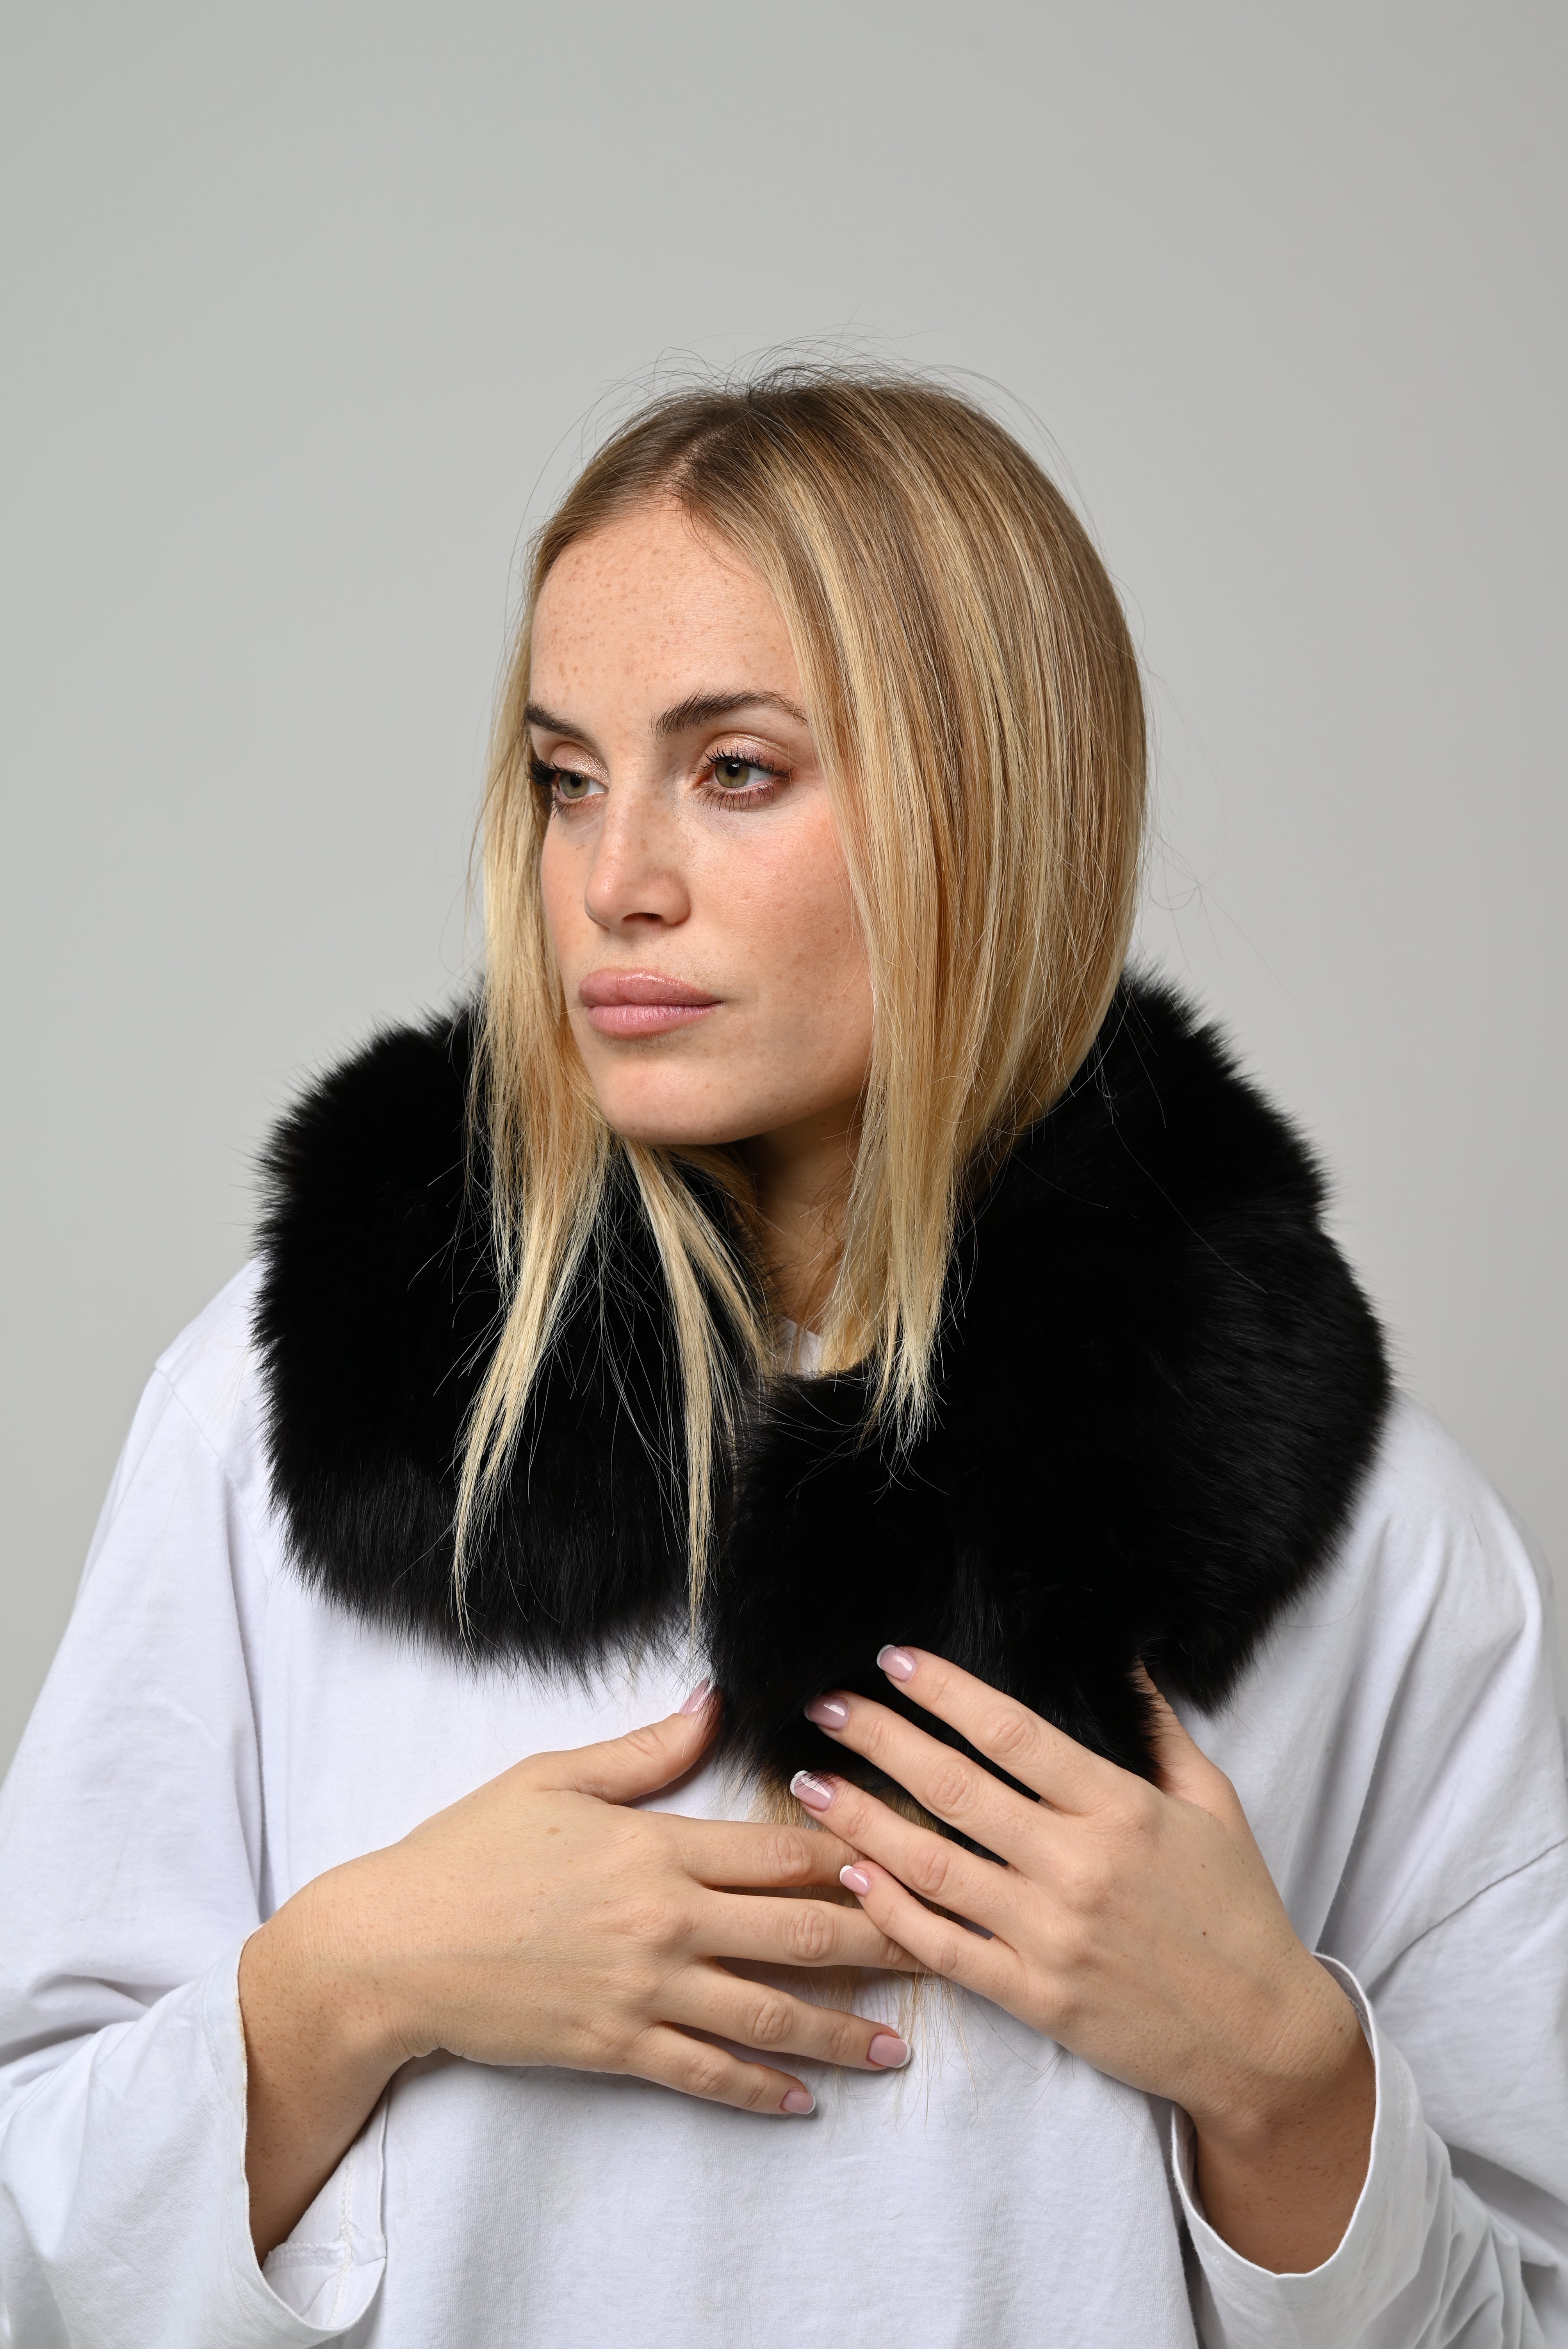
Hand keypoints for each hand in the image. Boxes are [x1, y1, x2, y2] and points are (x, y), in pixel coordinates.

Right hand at [241, 1690, 913, 2256]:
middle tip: (945, 1948)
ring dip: (843, 2032)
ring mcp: (644, 1992)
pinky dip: (761, 2090)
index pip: (780, 1852)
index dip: (854, 1853)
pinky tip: (806, 2100)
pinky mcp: (615, 2048)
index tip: (913, 1856)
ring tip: (902, 2046)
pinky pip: (706, 2074)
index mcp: (656, 1849)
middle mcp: (665, 1923)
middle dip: (882, 1941)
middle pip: (799, 1932)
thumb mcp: (553, 1777)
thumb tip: (713, 1704)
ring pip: (769, 2015)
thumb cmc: (468, 1852)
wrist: (392, 1946)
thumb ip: (644, 1750)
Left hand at [790, 1648, 1373, 2272]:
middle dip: (879, 1738)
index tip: (893, 1660)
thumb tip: (1122, 1659)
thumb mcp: (1213, 1805)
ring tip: (809, 1782)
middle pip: (953, 1787)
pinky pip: (941, 1945)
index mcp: (1121, 1808)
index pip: (1011, 1732)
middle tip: (825, 1706)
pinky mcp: (1033, 1996)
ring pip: (930, 1864)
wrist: (1261, 2040)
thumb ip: (1159, 1730)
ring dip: (858, 1819)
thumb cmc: (1237, 1913)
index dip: (945, 1691)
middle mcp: (1078, 1866)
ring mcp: (1049, 1935)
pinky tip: (847, 1873)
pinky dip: (887, 1908)